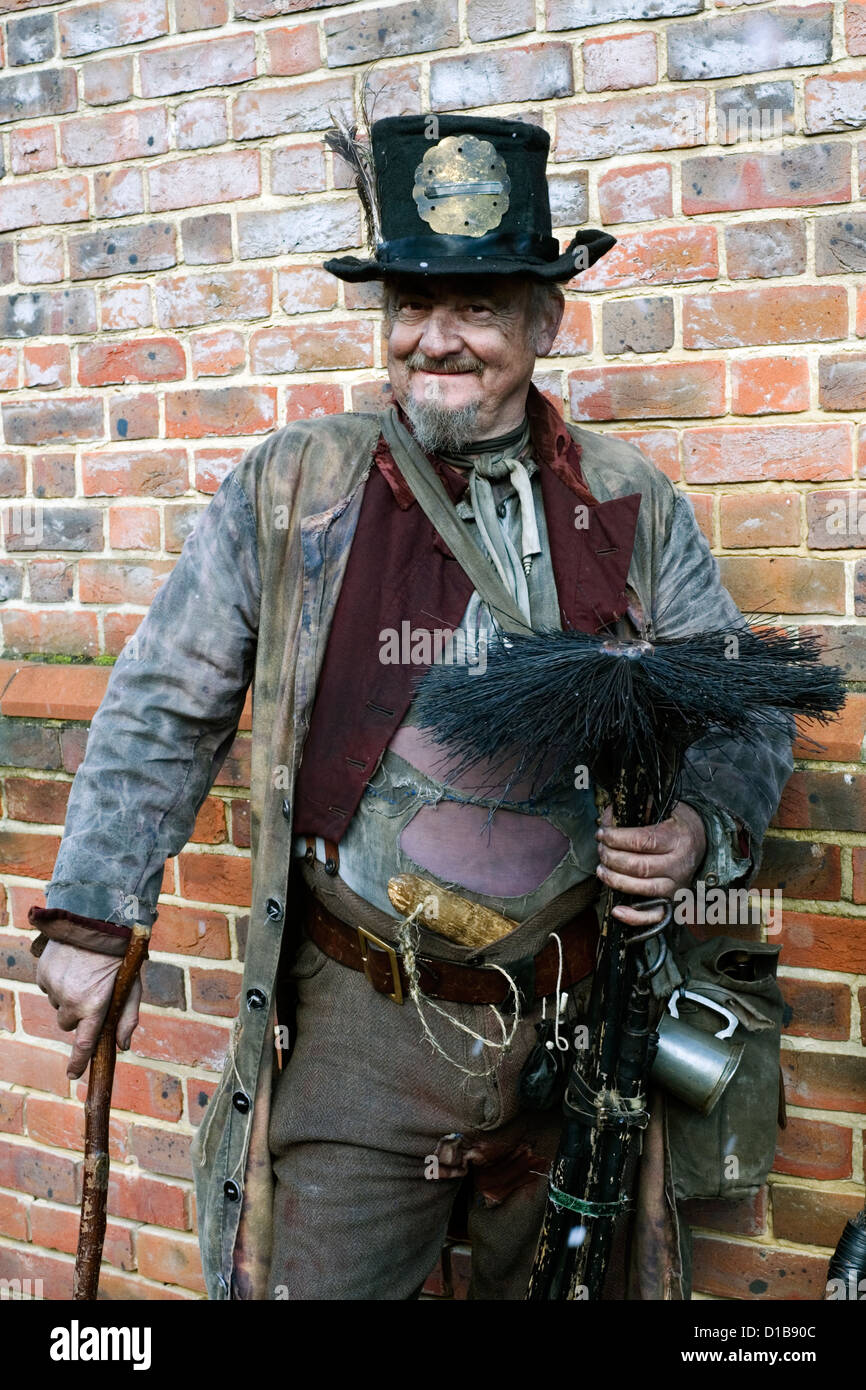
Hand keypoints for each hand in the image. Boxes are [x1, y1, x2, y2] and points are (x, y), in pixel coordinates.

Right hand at [36, 939, 140, 1078]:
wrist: (96, 919)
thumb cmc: (119, 955)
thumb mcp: (132, 986)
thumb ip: (127, 1017)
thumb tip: (122, 1045)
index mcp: (95, 1006)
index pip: (83, 1045)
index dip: (78, 1063)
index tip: (73, 1075)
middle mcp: (71, 1001)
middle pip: (69, 1024)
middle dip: (78, 1015)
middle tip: (92, 994)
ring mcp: (54, 988)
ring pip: (58, 1006)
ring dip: (68, 997)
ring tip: (83, 974)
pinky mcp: (43, 974)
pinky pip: (48, 988)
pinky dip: (58, 983)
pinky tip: (72, 965)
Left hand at [595, 800, 706, 925]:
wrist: (706, 843)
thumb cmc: (679, 824)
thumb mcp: (666, 807)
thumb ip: (640, 808)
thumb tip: (610, 813)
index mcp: (677, 839)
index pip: (643, 841)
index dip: (617, 838)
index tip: (602, 833)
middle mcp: (679, 865)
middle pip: (639, 866)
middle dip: (612, 858)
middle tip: (600, 850)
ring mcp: (676, 886)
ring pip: (643, 888)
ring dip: (615, 880)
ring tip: (601, 869)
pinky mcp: (673, 902)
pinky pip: (655, 916)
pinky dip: (635, 917)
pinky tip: (617, 910)